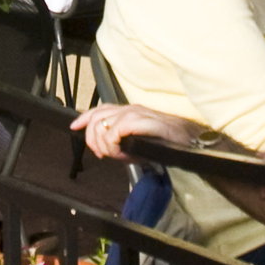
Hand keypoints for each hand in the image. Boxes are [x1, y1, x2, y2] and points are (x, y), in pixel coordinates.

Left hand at [72, 104, 194, 161]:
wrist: (191, 142)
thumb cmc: (166, 143)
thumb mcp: (136, 145)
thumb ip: (119, 143)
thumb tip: (103, 149)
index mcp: (129, 112)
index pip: (100, 109)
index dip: (84, 117)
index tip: (74, 127)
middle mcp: (132, 109)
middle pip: (98, 118)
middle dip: (93, 138)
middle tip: (102, 154)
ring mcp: (139, 114)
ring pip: (106, 124)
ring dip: (105, 144)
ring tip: (115, 155)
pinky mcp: (147, 121)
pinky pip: (120, 128)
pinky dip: (116, 141)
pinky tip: (122, 151)